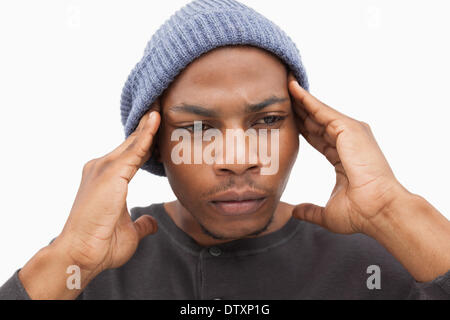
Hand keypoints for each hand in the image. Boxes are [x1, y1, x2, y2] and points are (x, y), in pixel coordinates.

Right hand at [53, 100, 160, 274]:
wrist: (80, 255)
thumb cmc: (100, 245)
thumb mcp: (129, 232)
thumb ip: (141, 223)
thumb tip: (152, 222)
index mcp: (105, 179)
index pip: (132, 154)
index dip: (146, 141)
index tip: (160, 127)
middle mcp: (102, 168)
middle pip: (131, 142)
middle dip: (147, 126)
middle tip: (162, 105)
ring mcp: (103, 168)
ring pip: (133, 142)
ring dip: (148, 124)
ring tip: (162, 105)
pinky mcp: (109, 173)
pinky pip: (134, 150)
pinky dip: (146, 134)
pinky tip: (156, 120)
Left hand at [288, 73, 403, 233]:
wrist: (378, 210)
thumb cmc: (360, 213)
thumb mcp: (328, 211)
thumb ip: (310, 210)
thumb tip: (294, 213)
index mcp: (343, 157)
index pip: (316, 137)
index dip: (301, 127)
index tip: (284, 119)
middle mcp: (348, 141)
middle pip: (316, 121)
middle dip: (298, 109)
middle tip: (280, 95)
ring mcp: (350, 133)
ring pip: (318, 112)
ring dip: (300, 98)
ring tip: (283, 85)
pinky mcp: (349, 128)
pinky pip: (321, 110)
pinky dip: (307, 99)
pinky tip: (292, 89)